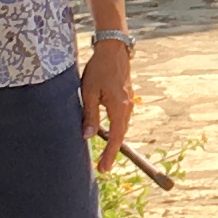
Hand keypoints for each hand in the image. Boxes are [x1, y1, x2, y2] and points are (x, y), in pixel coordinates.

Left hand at [80, 34, 134, 167]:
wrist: (114, 49)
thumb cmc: (99, 69)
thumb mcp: (89, 92)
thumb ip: (90, 115)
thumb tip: (88, 136)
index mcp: (119, 108)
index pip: (115, 137)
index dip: (109, 155)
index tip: (103, 168)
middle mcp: (127, 107)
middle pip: (121, 134)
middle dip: (113, 151)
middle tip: (103, 166)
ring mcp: (129, 101)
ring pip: (123, 126)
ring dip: (115, 140)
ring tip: (106, 153)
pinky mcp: (127, 97)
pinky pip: (123, 118)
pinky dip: (117, 128)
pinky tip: (109, 131)